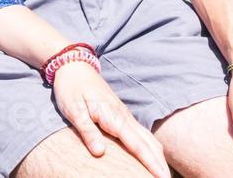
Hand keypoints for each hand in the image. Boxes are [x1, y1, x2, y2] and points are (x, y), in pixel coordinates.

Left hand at [51, 62, 168, 177]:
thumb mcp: (74, 111)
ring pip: (148, 138)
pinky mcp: (121, 114)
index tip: (162, 177)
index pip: (137, 145)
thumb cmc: (71, 88)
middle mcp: (124, 117)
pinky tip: (151, 155)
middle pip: (149, 144)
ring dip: (158, 155)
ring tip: (162, 173)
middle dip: (160, 163)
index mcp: (113, 118)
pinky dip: (151, 146)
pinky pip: (142, 133)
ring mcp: (124, 115)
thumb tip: (100, 153)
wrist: (73, 65)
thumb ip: (88, 132)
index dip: (151, 163)